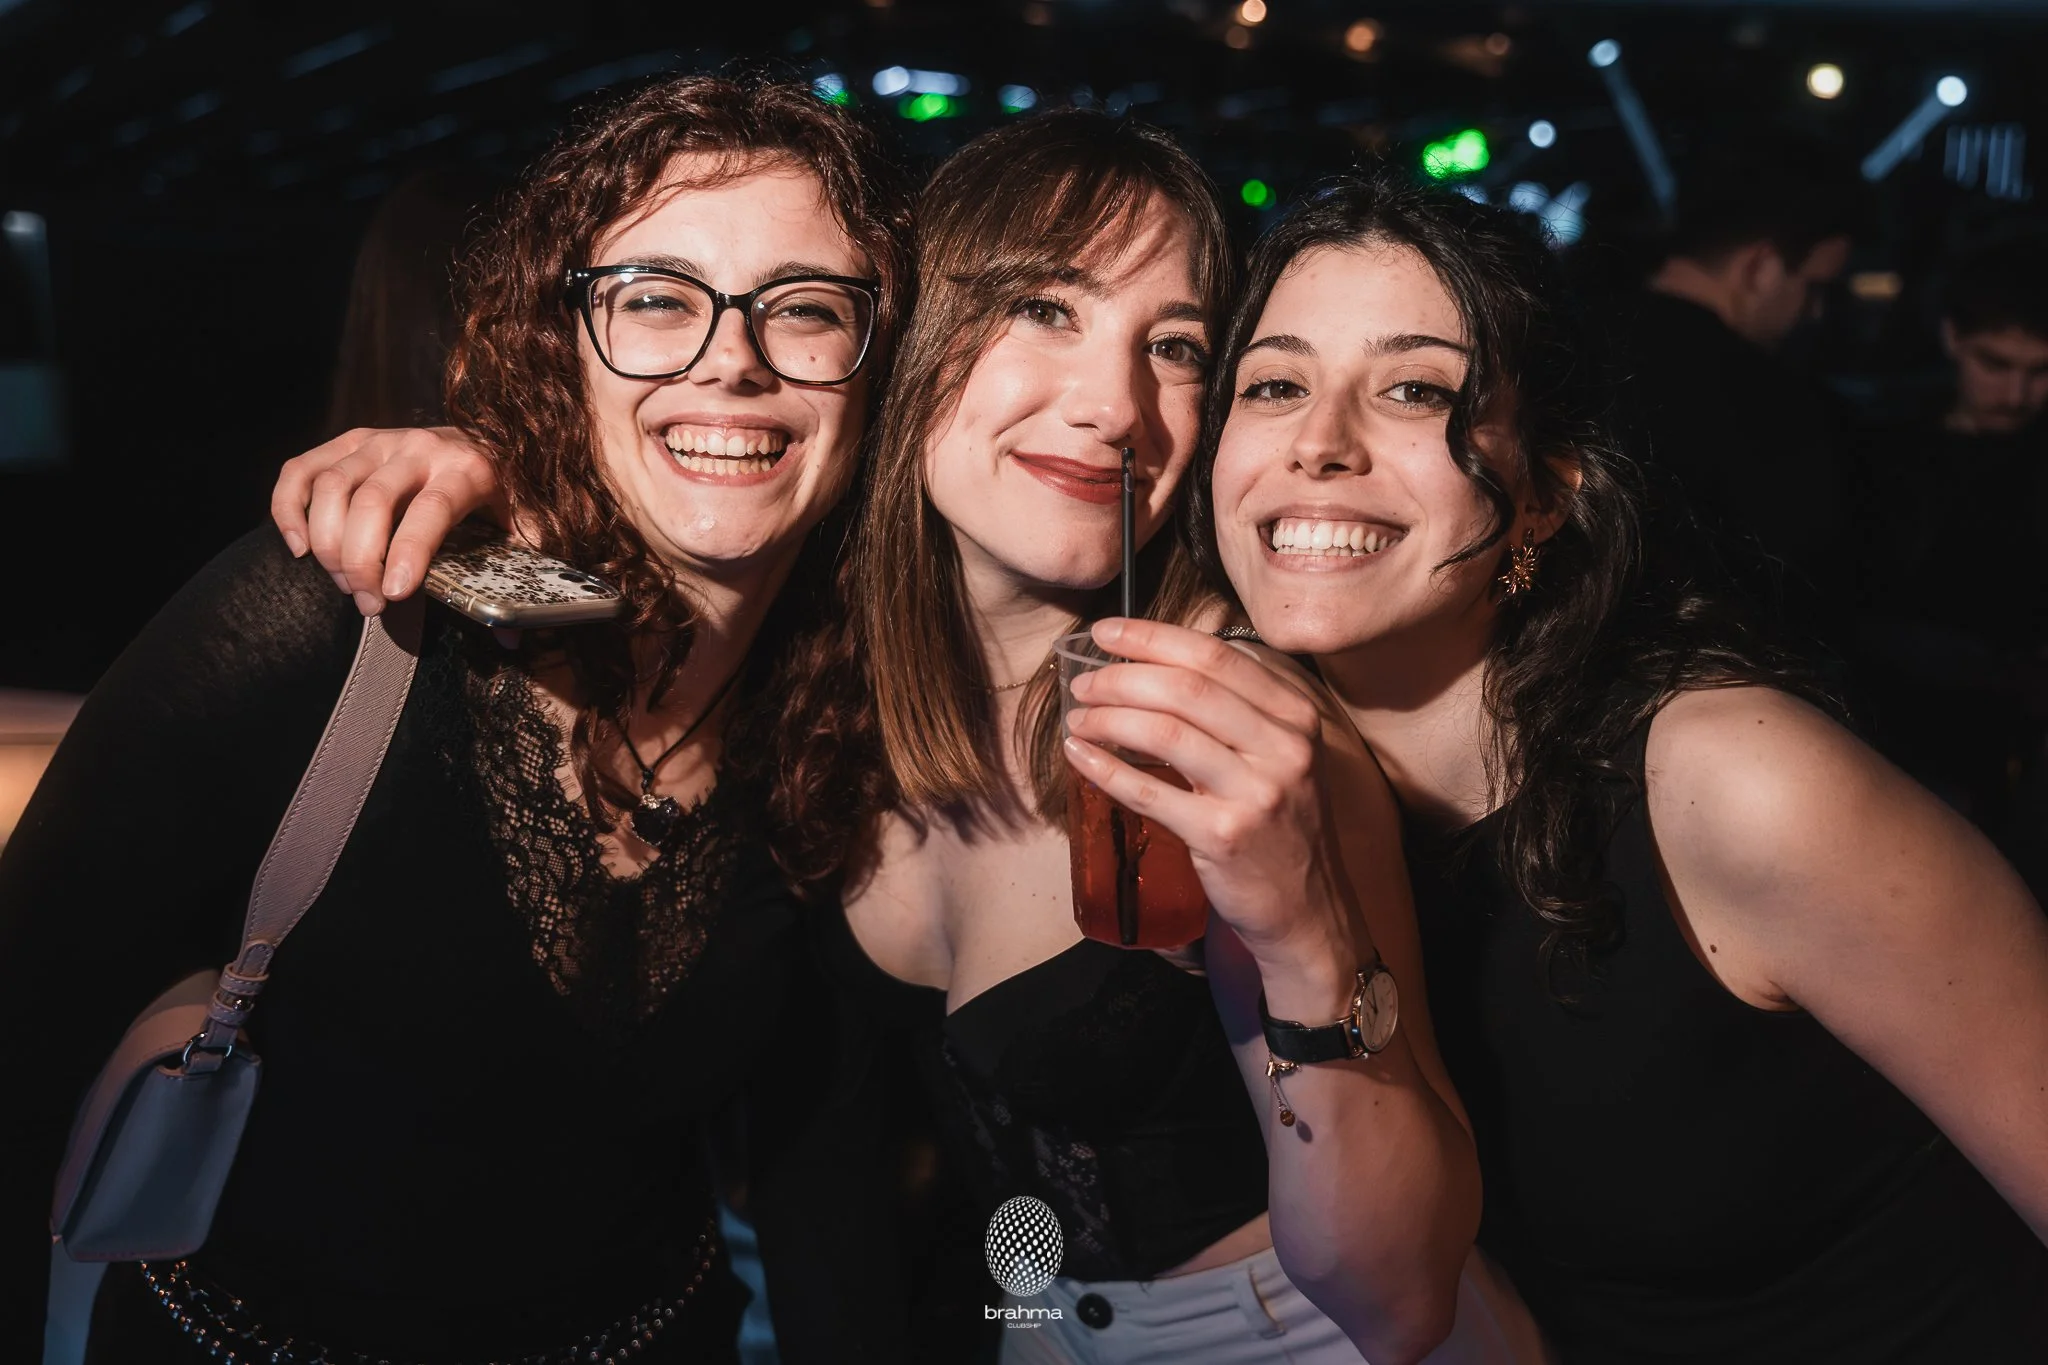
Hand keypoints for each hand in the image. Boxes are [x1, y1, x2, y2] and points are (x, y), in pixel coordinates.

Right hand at [270, 426, 503, 615]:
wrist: (489, 440)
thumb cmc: (502, 495)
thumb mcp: (523, 530)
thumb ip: (518, 576)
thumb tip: (509, 637)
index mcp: (467, 468)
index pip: (430, 510)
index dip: (408, 552)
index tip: (394, 594)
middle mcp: (419, 447)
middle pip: (372, 501)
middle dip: (361, 561)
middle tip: (370, 602)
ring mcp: (380, 441)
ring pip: (331, 487)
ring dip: (328, 543)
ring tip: (346, 584)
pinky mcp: (350, 443)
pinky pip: (301, 471)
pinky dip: (288, 509)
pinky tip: (302, 548)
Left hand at [1061, 617, 1358, 982]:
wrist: (1306, 909)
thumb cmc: (1278, 826)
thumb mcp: (1279, 756)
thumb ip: (1237, 710)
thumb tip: (1156, 662)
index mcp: (1295, 716)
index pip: (1215, 656)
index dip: (1152, 636)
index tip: (1106, 632)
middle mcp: (1283, 748)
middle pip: (1186, 687)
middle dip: (1121, 676)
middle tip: (1083, 681)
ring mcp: (1256, 793)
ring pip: (1165, 731)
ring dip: (1109, 718)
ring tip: (1078, 718)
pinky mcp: (1224, 836)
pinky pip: (1149, 791)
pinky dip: (1105, 769)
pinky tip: (1080, 757)